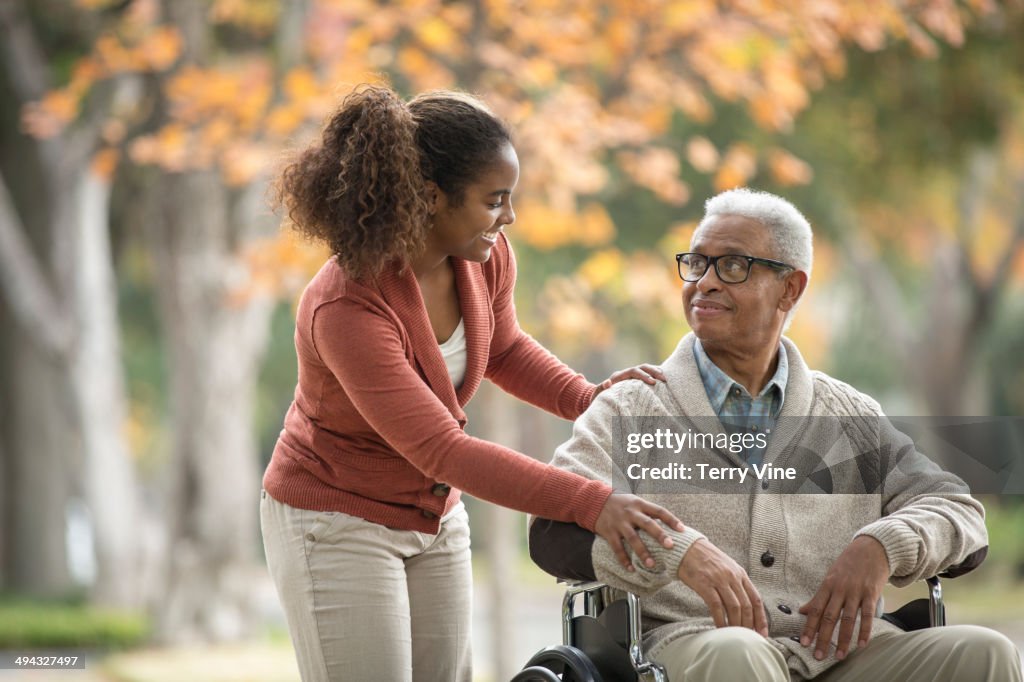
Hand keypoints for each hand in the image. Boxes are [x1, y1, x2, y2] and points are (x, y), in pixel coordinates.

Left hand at [593, 364, 665, 397]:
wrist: (599, 399)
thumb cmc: (599, 398)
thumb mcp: (599, 394)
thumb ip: (602, 388)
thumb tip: (607, 382)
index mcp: (619, 376)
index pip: (633, 371)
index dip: (643, 375)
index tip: (652, 382)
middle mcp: (626, 374)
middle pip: (642, 368)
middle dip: (653, 371)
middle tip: (663, 379)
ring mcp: (631, 377)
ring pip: (646, 370)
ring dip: (656, 372)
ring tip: (666, 379)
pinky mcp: (635, 382)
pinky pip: (647, 376)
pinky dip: (655, 376)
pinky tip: (664, 382)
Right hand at [594, 493, 685, 571]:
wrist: (594, 500)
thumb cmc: (620, 503)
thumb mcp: (635, 501)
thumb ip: (648, 512)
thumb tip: (668, 526)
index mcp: (639, 504)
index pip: (659, 511)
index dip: (671, 520)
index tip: (682, 530)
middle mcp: (631, 512)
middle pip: (647, 524)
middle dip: (659, 535)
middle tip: (670, 546)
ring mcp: (619, 523)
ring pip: (633, 538)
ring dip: (642, 552)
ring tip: (651, 564)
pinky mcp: (609, 531)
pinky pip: (617, 547)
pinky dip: (624, 559)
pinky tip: (630, 569)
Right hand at [677, 538, 767, 635]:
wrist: (687, 548)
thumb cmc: (705, 559)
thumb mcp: (727, 567)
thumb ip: (736, 583)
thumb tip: (743, 606)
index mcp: (740, 573)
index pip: (756, 599)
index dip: (761, 618)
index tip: (762, 632)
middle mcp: (732, 576)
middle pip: (746, 605)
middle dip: (749, 625)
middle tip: (748, 638)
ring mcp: (719, 580)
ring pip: (734, 607)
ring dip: (736, 624)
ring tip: (734, 636)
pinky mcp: (705, 584)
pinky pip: (716, 606)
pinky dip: (720, 619)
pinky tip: (720, 628)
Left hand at [799, 535, 890, 660]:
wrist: (871, 548)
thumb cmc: (848, 565)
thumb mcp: (830, 577)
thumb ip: (818, 597)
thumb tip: (801, 611)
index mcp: (827, 586)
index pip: (815, 610)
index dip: (809, 627)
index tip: (803, 643)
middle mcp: (839, 589)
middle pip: (829, 617)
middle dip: (823, 638)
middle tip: (818, 655)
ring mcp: (856, 591)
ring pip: (848, 619)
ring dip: (843, 639)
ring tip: (839, 655)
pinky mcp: (871, 593)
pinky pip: (868, 615)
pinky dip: (865, 630)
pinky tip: (862, 644)